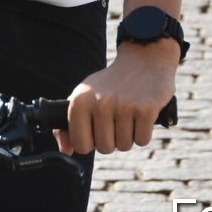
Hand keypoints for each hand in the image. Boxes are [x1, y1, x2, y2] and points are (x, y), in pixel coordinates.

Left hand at [55, 40, 179, 154]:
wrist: (142, 61)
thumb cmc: (109, 85)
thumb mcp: (83, 97)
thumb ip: (68, 125)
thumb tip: (65, 151)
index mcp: (80, 101)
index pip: (81, 145)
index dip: (91, 141)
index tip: (97, 127)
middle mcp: (100, 103)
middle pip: (104, 148)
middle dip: (112, 139)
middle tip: (116, 118)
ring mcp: (124, 106)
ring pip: (124, 146)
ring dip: (128, 135)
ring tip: (128, 114)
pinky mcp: (146, 109)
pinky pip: (142, 140)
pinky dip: (143, 132)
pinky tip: (140, 115)